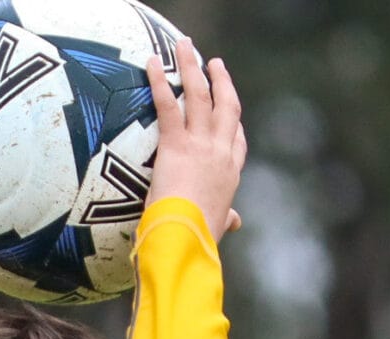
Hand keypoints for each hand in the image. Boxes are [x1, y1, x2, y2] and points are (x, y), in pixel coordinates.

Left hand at [144, 37, 245, 239]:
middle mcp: (220, 154)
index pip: (237, 141)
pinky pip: (168, 105)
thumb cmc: (198, 240)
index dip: (233, 123)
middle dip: (221, 82)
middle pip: (226, 107)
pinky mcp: (177, 144)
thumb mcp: (217, 228)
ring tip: (185, 46)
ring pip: (201, 96)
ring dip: (193, 67)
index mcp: (230, 176)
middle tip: (215, 63)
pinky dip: (160, 80)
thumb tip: (235, 222)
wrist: (186, 240)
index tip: (230, 107)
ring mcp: (201, 146)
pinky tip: (152, 62)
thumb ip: (225, 220)